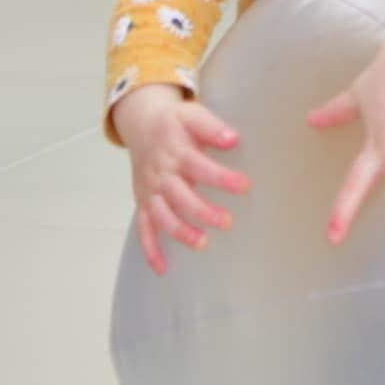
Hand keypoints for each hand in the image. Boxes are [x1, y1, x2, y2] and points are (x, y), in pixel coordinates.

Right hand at [113, 84, 249, 276]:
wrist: (141, 123)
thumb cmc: (174, 123)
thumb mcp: (192, 115)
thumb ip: (212, 127)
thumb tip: (233, 139)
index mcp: (176, 152)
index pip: (199, 166)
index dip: (221, 178)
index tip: (244, 186)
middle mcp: (161, 174)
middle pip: (179, 196)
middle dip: (202, 211)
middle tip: (227, 222)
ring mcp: (151, 191)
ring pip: (162, 216)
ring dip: (179, 232)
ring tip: (202, 243)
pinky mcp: (144, 203)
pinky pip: (143, 229)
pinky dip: (150, 250)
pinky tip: (163, 269)